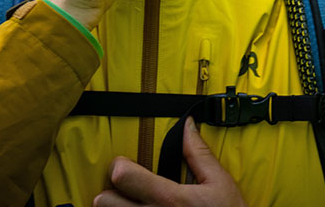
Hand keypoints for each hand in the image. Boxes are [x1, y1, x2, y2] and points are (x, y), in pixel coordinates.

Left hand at [92, 120, 248, 206]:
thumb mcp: (220, 184)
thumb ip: (199, 154)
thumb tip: (187, 125)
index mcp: (171, 199)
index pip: (123, 177)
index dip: (119, 167)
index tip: (124, 165)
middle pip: (104, 202)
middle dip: (110, 193)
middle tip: (123, 191)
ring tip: (130, 205)